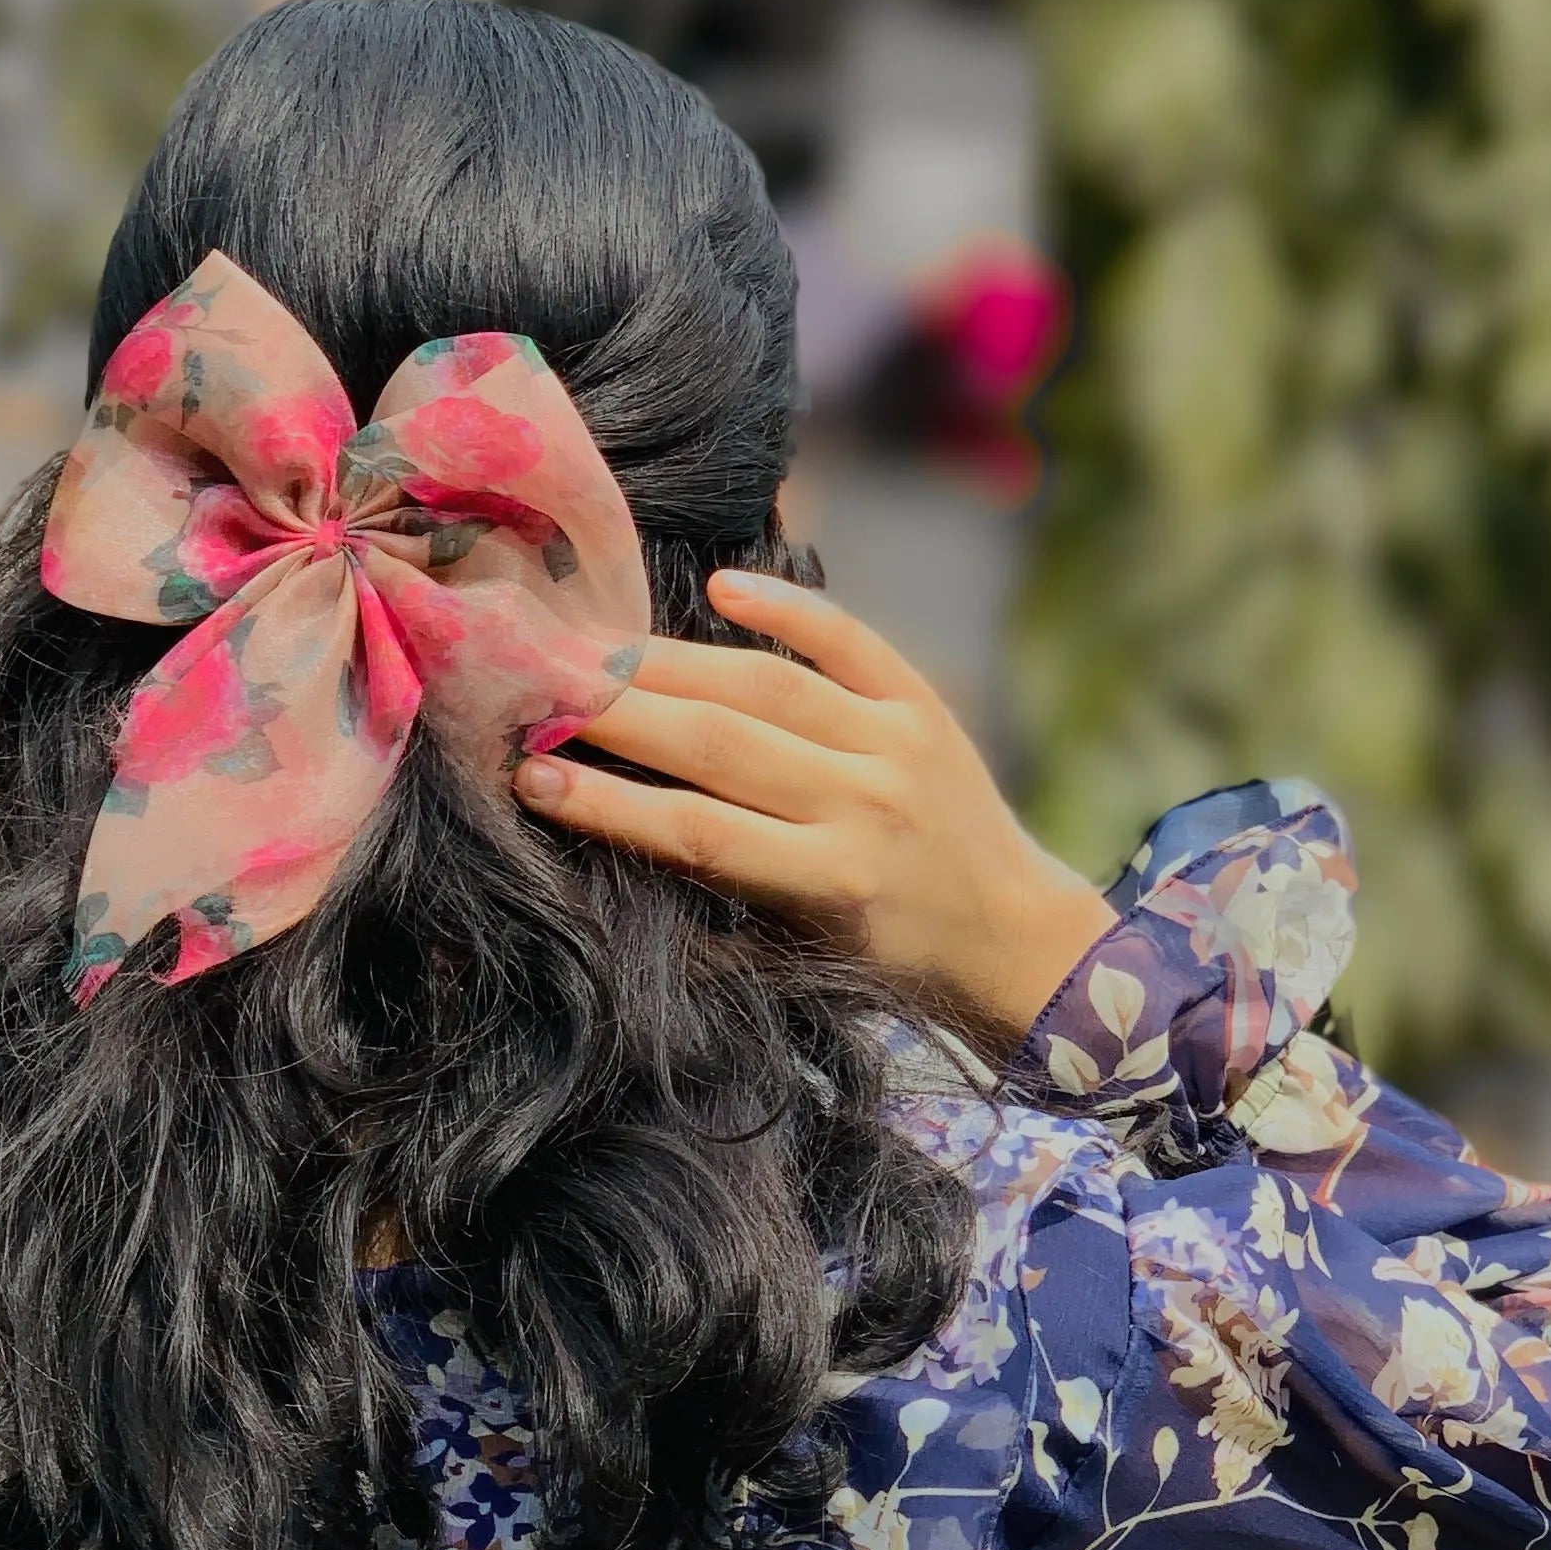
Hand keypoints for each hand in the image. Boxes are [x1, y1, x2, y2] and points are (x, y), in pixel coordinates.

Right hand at [512, 567, 1110, 1039]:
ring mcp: (895, 747)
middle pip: (718, 745)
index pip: (696, 831)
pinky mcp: (923, 707)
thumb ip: (721, 918)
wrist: (1017, 939)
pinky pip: (849, 641)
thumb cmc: (891, 962)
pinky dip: (787, 609)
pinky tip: (721, 587)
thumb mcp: (806, 961)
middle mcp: (863, 806)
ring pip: (766, 687)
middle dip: (618, 715)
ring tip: (596, 653)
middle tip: (539, 690)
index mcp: (829, 882)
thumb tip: (616, 852)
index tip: (533, 777)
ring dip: (672, 664)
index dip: (609, 803)